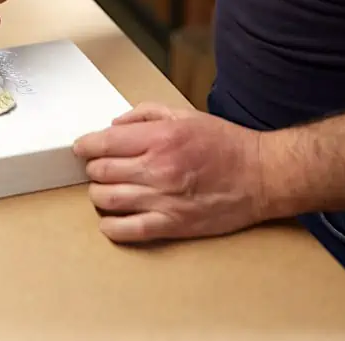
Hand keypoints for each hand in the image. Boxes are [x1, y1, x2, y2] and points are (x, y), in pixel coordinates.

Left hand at [72, 103, 267, 243]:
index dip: (85, 146)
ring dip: (97, 195)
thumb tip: (113, 125)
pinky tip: (111, 220)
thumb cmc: (224, 143)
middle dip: (93, 169)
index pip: (103, 143)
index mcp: (159, 137)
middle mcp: (157, 167)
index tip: (81, 148)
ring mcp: (163, 199)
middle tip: (98, 168)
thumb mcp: (184, 114)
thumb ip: (145, 113)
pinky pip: (127, 231)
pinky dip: (110, 227)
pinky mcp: (172, 225)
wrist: (262, 175)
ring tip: (104, 191)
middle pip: (100, 171)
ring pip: (106, 200)